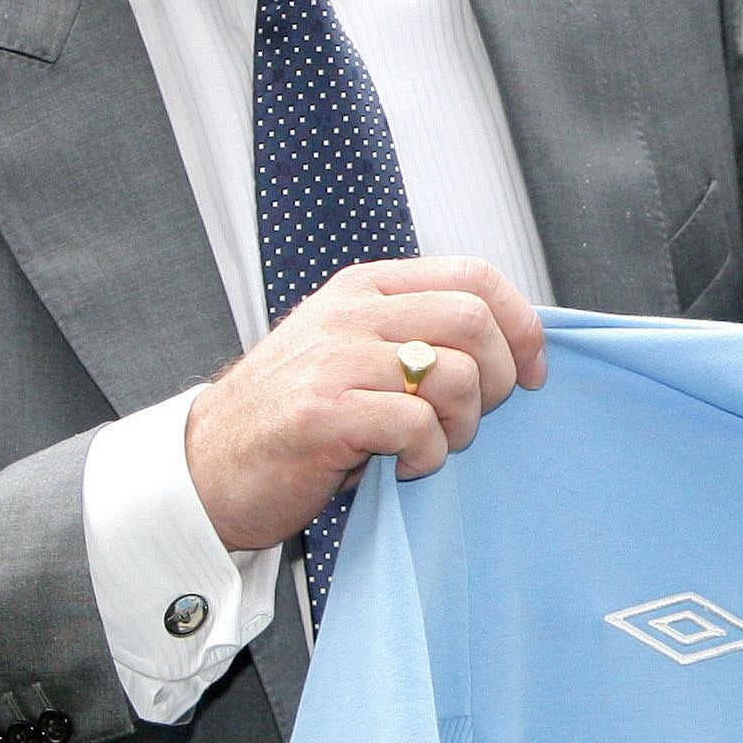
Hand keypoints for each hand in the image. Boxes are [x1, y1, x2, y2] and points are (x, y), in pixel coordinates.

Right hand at [182, 257, 546, 551]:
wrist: (209, 467)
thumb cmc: (295, 417)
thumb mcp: (353, 351)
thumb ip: (416, 333)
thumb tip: (514, 344)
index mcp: (365, 289)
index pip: (473, 274)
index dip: (521, 323)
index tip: (533, 372)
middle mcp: (351, 314)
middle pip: (472, 320)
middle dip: (498, 378)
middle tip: (475, 418)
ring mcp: (333, 361)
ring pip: (452, 374)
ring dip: (463, 425)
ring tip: (432, 446)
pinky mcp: (322, 414)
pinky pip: (416, 427)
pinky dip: (428, 457)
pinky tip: (403, 469)